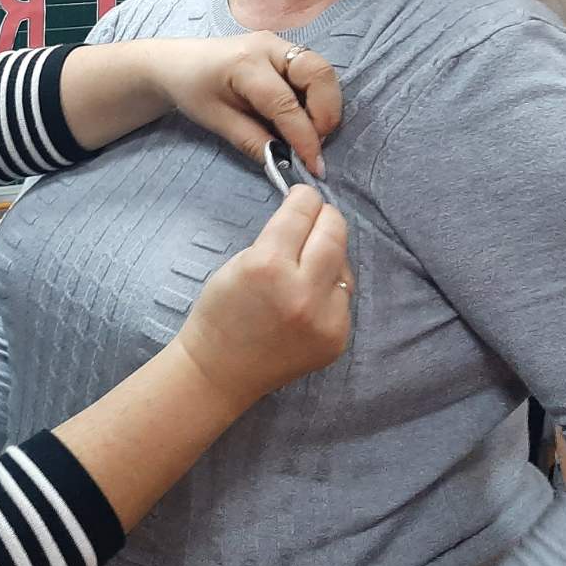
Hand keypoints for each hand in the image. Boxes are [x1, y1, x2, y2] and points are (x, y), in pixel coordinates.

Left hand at [149, 34, 339, 176]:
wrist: (178, 63)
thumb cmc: (192, 89)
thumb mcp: (216, 121)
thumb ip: (252, 141)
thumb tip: (285, 163)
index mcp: (246, 63)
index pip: (286, 103)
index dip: (304, 137)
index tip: (314, 166)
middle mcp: (269, 46)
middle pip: (319, 73)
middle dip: (326, 113)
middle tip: (315, 143)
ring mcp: (280, 44)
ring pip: (322, 71)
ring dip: (325, 105)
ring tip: (309, 133)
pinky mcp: (285, 50)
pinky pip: (313, 72)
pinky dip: (317, 97)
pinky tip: (302, 118)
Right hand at [173, 186, 350, 414]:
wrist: (221, 370)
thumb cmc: (220, 312)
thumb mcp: (238, 263)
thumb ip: (276, 239)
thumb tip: (310, 218)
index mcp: (268, 266)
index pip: (302, 213)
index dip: (304, 197)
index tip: (304, 194)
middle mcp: (302, 291)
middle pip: (334, 232)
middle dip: (326, 217)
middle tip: (318, 215)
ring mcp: (325, 319)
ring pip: (344, 265)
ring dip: (330, 257)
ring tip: (307, 266)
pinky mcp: (337, 338)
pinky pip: (344, 298)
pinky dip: (330, 290)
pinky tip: (309, 298)